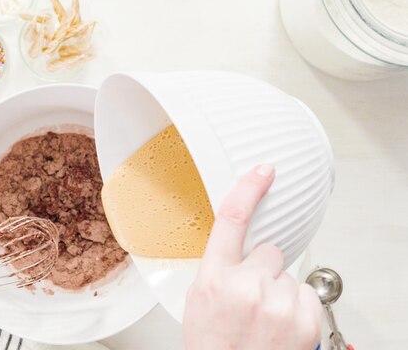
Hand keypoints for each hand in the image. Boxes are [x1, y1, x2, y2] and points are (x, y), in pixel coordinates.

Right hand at [183, 165, 321, 349]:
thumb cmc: (212, 344)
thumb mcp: (198, 300)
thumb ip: (218, 269)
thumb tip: (238, 250)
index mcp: (215, 277)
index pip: (232, 218)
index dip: (249, 189)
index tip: (263, 171)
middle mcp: (247, 285)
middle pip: (268, 251)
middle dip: (262, 268)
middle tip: (251, 296)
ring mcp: (277, 301)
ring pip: (288, 275)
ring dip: (279, 291)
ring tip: (263, 317)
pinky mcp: (303, 318)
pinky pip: (305, 293)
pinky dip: (296, 306)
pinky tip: (279, 324)